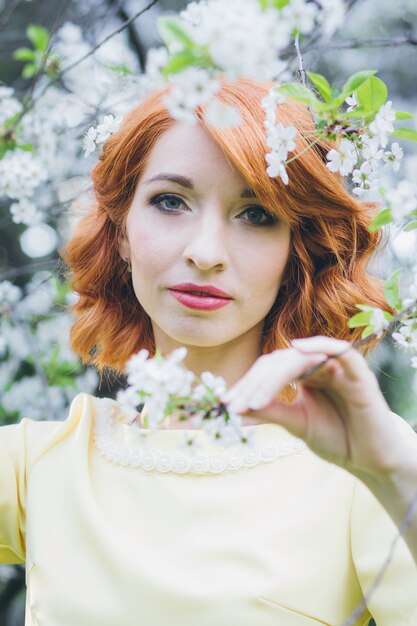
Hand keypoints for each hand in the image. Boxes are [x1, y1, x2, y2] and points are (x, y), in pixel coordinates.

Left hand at [225, 336, 404, 477]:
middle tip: (234, 404)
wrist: (370, 462)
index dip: (247, 384)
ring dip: (274, 376)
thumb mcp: (296, 423)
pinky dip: (319, 346)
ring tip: (254, 400)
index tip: (226, 403)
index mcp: (305, 375)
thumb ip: (270, 410)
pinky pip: (340, 350)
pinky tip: (297, 350)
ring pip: (301, 357)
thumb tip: (233, 406)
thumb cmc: (337, 440)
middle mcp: (319, 366)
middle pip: (280, 362)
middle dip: (254, 383)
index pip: (270, 369)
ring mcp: (339, 368)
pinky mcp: (359, 373)